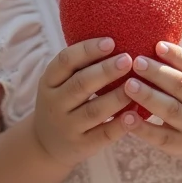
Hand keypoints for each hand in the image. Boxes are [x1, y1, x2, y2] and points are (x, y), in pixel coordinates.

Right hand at [34, 38, 132, 166]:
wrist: (44, 144)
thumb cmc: (62, 102)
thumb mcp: (59, 83)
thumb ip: (80, 65)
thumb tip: (117, 36)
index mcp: (49, 81)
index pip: (65, 61)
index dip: (87, 50)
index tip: (111, 41)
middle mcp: (55, 103)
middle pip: (81, 84)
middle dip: (105, 71)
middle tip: (128, 59)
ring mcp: (67, 126)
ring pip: (93, 110)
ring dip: (116, 97)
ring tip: (136, 85)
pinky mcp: (81, 145)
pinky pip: (102, 135)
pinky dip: (119, 125)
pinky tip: (135, 115)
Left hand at [120, 42, 181, 163]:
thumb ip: (178, 68)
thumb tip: (149, 40)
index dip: (177, 55)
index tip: (158, 45)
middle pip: (180, 85)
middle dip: (158, 73)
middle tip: (135, 61)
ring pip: (170, 110)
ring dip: (149, 96)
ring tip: (128, 85)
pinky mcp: (179, 144)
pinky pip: (160, 136)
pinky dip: (143, 128)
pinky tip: (126, 117)